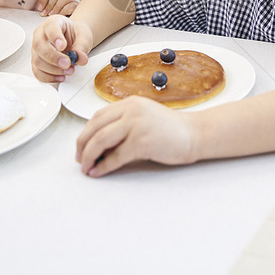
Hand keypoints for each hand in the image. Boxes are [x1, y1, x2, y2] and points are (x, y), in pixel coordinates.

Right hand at [31, 14, 93, 81]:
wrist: (73, 40)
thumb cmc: (75, 35)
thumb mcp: (83, 36)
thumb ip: (82, 46)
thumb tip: (80, 58)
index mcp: (52, 23)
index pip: (50, 27)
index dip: (55, 37)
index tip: (62, 46)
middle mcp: (41, 35)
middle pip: (39, 45)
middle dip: (53, 57)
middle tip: (67, 63)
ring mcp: (36, 49)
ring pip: (37, 61)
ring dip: (53, 69)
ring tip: (69, 70)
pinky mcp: (37, 62)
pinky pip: (38, 72)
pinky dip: (49, 77)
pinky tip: (61, 77)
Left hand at [38, 0, 79, 16]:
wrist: (73, 20)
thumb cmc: (60, 14)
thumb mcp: (51, 9)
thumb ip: (45, 5)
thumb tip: (40, 8)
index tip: (40, 9)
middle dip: (49, 4)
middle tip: (45, 14)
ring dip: (56, 7)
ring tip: (51, 15)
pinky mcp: (77, 5)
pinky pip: (71, 5)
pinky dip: (63, 11)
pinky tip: (60, 16)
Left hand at [75, 96, 197, 176]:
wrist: (195, 134)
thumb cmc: (171, 129)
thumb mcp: (143, 117)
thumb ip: (123, 123)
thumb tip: (98, 144)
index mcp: (130, 103)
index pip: (98, 116)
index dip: (85, 133)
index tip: (81, 146)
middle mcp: (131, 111)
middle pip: (95, 128)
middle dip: (82, 145)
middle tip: (79, 159)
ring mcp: (136, 125)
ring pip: (100, 141)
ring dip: (89, 156)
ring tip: (86, 167)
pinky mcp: (142, 142)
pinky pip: (115, 156)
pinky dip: (104, 166)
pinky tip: (99, 172)